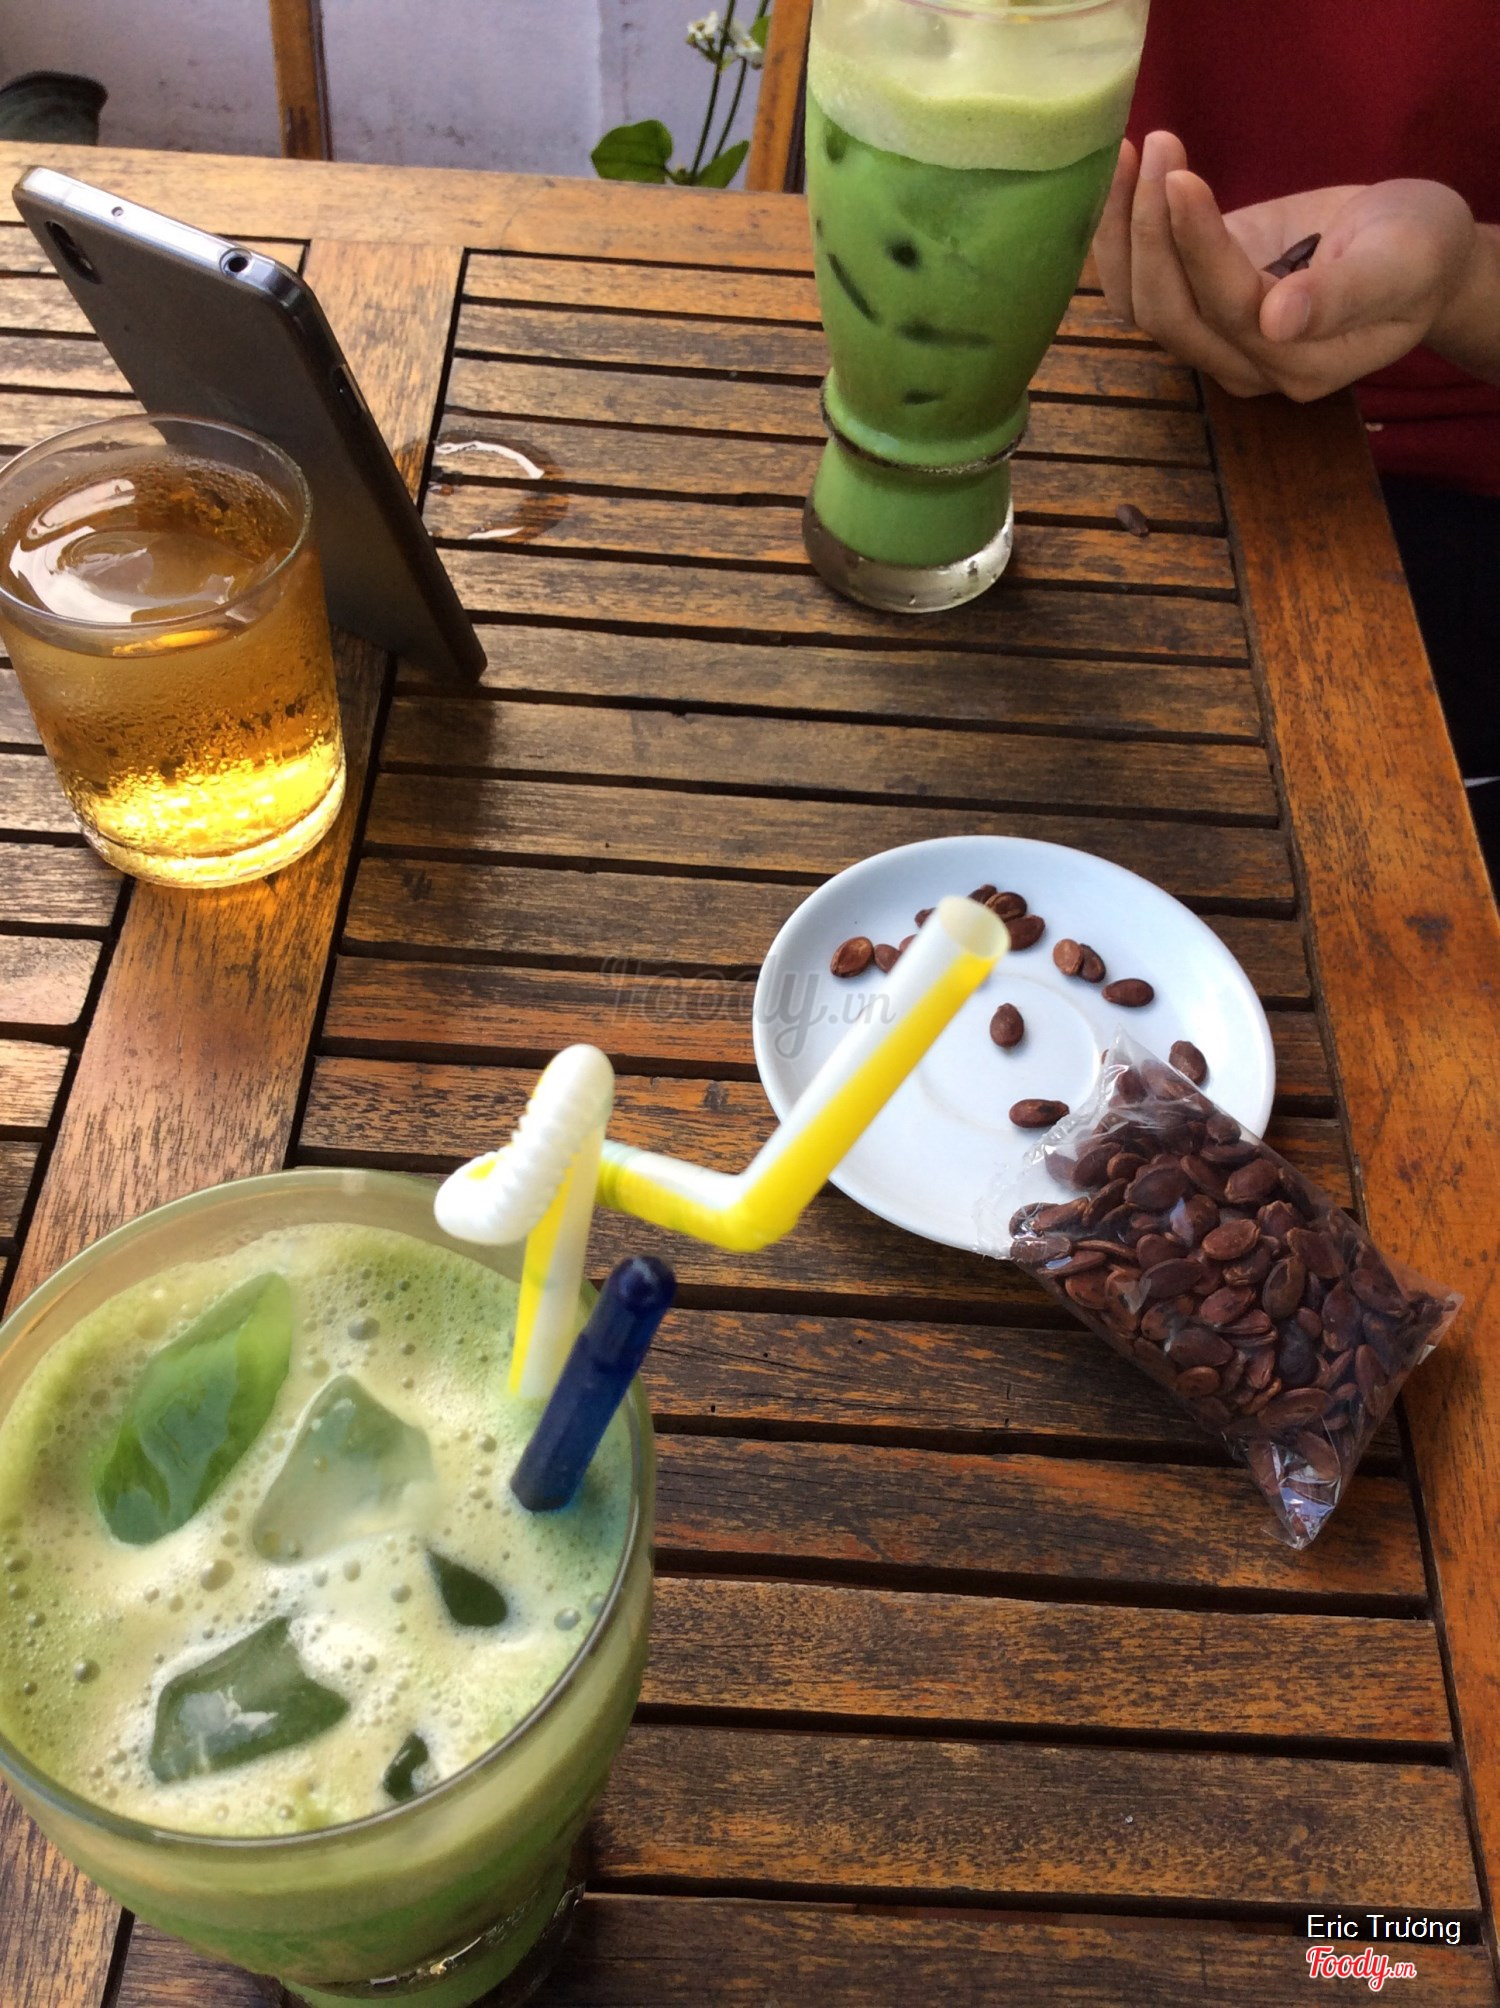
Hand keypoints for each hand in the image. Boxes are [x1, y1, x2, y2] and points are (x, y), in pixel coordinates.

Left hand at [1092, 130, 1481, 400]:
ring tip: (1132, 154)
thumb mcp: (1404, 263)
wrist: (1408, 250)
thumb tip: (1278, 320)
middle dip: (1154, 229)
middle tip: (1163, 148)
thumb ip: (1346, 296)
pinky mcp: (1195, 308)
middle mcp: (1248, 368)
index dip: (1198, 246)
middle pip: (1172, 314)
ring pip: (1140, 305)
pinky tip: (1121, 176)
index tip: (1180, 176)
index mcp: (1303, 364)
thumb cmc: (1418, 251)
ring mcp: (1215, 344)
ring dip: (1125, 231)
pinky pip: (1138, 286)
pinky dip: (1119, 236)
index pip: (1231, 309)